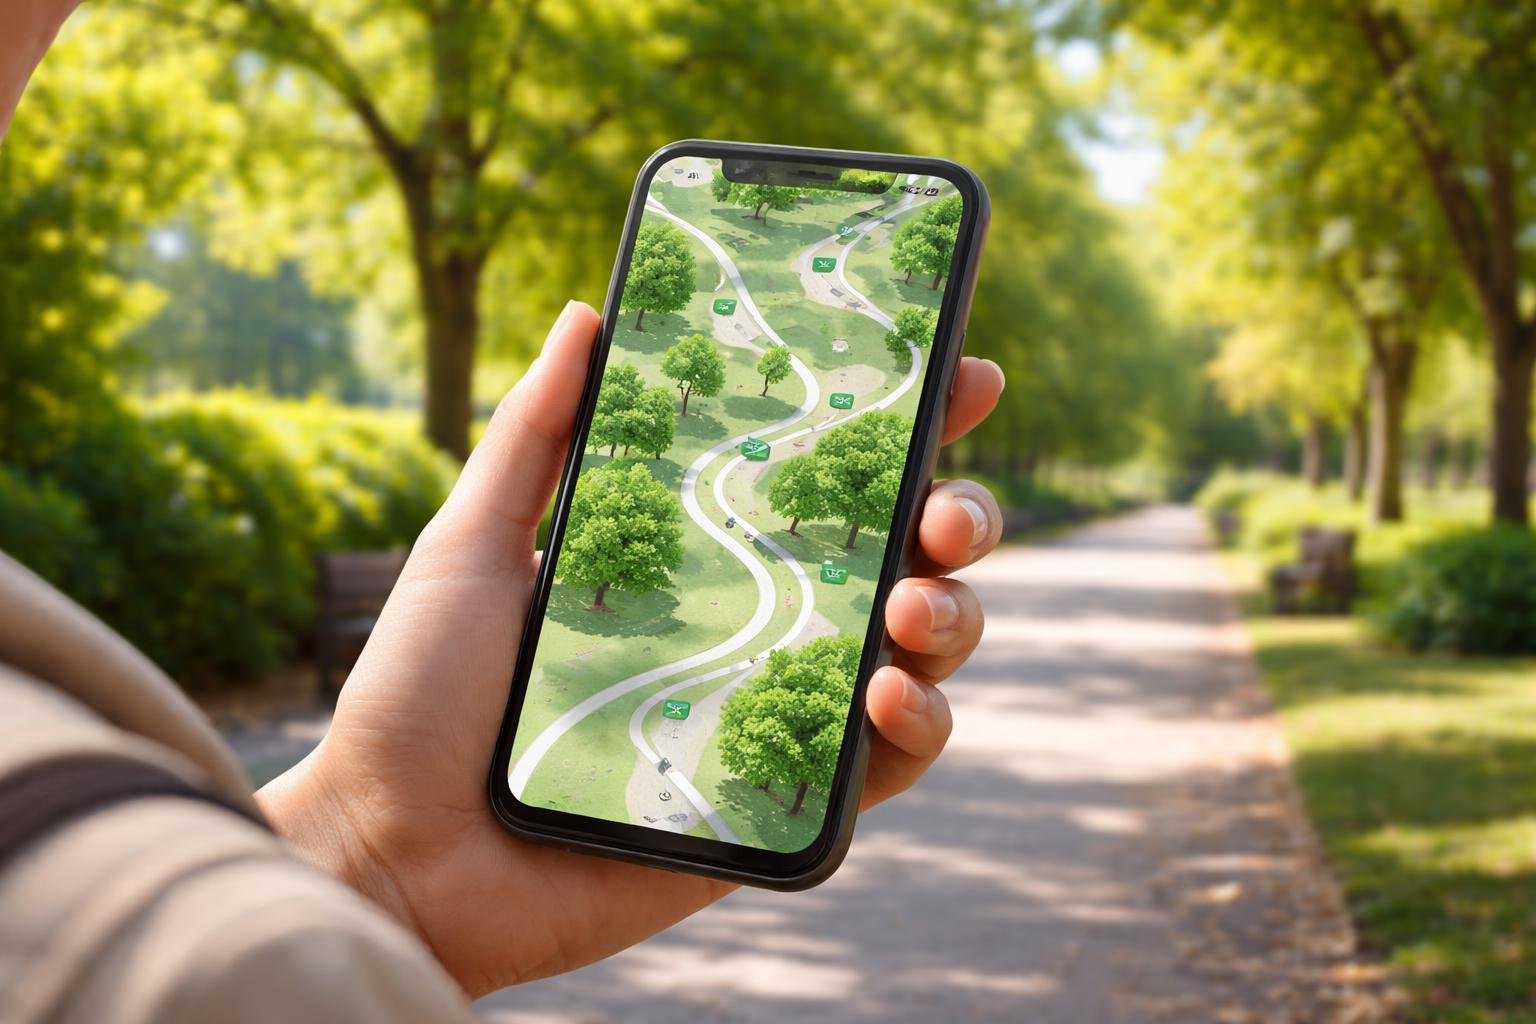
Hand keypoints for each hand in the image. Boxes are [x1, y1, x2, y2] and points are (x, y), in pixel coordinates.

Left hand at [257, 301, 1005, 997]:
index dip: (903, 424)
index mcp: (699, 553)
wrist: (397, 853)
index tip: (960, 372)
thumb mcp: (473, 541)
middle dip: (956, 514)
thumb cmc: (422, 695)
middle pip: (900, 555)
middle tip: (940, 510)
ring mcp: (778, 712)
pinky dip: (919, 723)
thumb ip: (534, 431)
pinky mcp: (782, 804)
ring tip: (912, 603)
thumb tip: (590, 311)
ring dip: (952, 615)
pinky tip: (884, 692)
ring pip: (919, 649)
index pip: (822, 476)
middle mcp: (757, 624)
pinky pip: (891, 763)